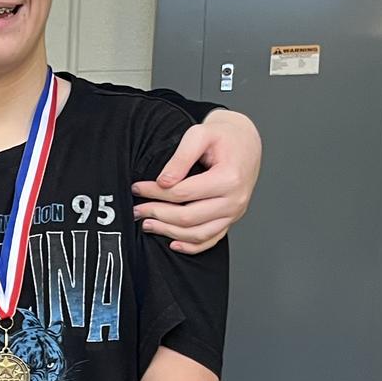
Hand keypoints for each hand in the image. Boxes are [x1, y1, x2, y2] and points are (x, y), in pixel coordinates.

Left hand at [131, 108, 261, 253]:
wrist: (245, 142)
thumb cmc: (222, 136)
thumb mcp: (200, 134)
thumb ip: (181, 157)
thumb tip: (163, 182)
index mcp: (228, 178)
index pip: (183, 193)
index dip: (155, 192)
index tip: (137, 188)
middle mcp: (234, 200)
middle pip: (188, 217)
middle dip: (157, 214)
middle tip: (136, 209)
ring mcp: (234, 213)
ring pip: (197, 234)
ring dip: (169, 232)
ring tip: (147, 224)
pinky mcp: (231, 219)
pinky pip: (210, 240)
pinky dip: (191, 246)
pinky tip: (172, 244)